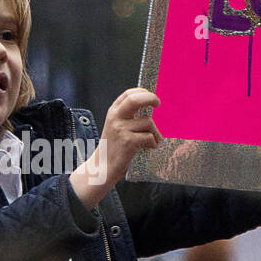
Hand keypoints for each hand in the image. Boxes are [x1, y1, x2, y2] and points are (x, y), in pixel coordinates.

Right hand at [70, 88, 161, 208]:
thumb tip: (150, 105)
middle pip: (135, 100)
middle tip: (158, 103)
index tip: (152, 97)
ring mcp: (121, 129)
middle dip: (150, 98)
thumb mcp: (116, 127)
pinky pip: (149, 137)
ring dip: (155, 134)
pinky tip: (148, 149)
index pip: (128, 94)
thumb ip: (128, 116)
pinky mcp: (128, 142)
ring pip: (148, 122)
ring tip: (151, 142)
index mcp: (113, 112)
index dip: (143, 92)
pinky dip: (153, 144)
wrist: (102, 168)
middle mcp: (115, 118)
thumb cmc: (114, 148)